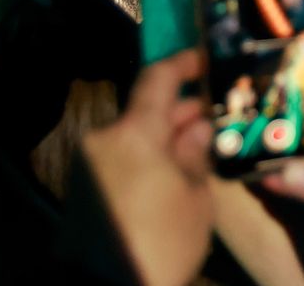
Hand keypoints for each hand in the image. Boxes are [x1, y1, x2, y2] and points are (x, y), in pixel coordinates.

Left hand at [83, 50, 215, 285]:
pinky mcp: (84, 190)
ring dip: (167, 138)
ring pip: (135, 137)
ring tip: (204, 149)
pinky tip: (175, 176)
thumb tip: (199, 127)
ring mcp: (89, 165)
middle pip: (147, 111)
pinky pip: (121, 160)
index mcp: (134, 133)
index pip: (158, 78)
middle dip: (183, 111)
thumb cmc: (161, 243)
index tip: (208, 59)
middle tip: (219, 117)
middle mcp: (104, 139)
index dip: (185, 62)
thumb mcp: (196, 199)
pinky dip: (148, 159)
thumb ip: (197, 154)